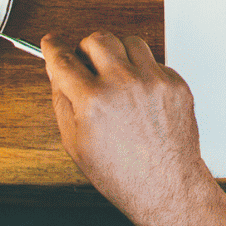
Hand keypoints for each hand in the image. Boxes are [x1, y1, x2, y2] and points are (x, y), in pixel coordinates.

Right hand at [42, 30, 218, 225]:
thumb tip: (56, 71)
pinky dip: (142, 73)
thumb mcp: (75, 142)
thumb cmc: (120, 172)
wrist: (166, 186)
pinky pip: (153, 62)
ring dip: (117, 55)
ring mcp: (153, 81)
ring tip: (116, 79)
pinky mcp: (175, 83)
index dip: (52, 47)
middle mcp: (124, 84)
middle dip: (86, 49)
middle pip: (97, 39)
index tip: (50, 41)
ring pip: (129, 42)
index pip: (63, 59)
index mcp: (94, 100)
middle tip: (86, 64)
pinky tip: (140, 98)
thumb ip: (62, 101)